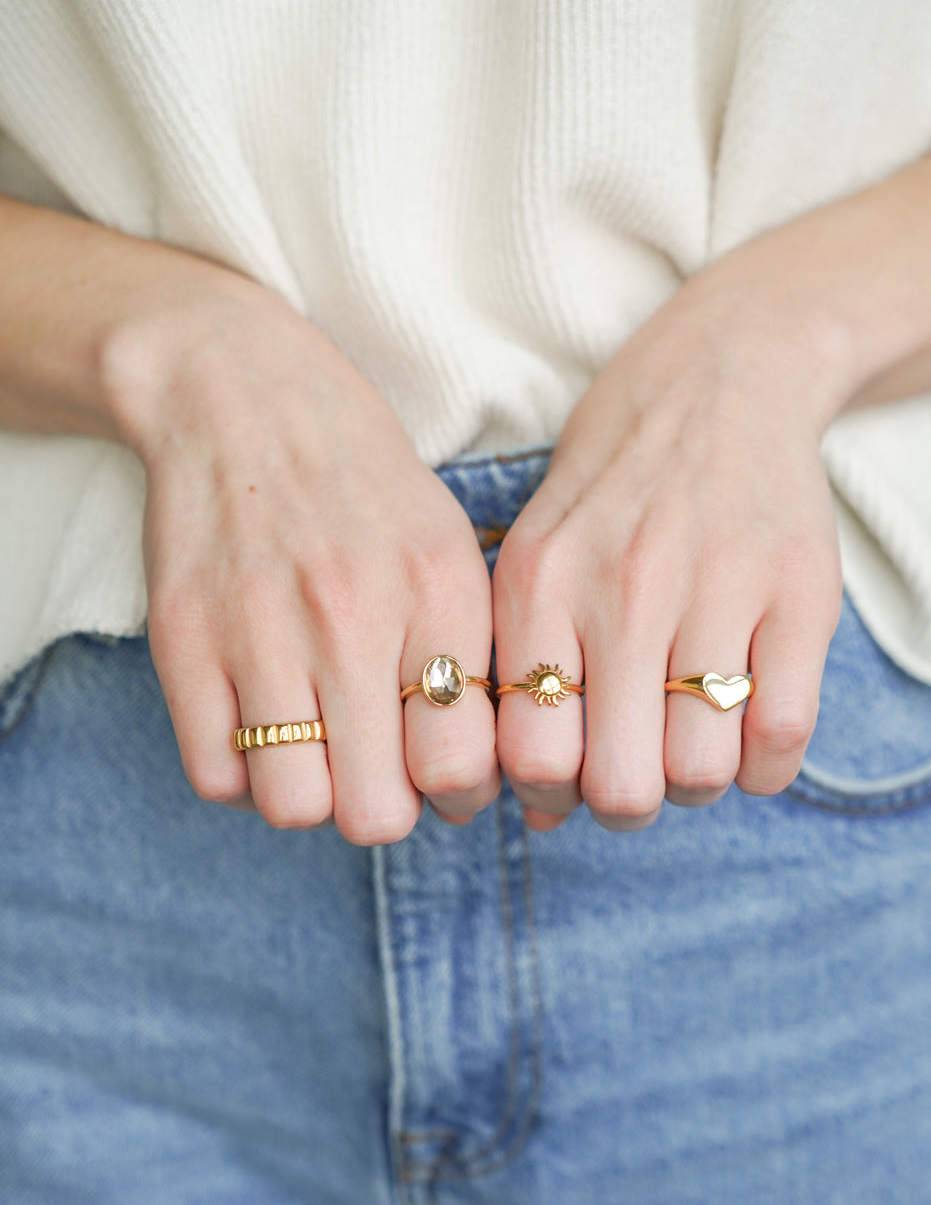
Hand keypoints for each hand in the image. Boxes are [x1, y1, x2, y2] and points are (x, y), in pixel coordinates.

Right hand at [115, 278, 498, 840]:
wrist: (240, 391)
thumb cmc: (362, 483)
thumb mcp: (448, 545)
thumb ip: (470, 654)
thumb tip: (473, 777)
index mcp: (438, 591)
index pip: (462, 767)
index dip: (461, 794)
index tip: (445, 772)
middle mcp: (352, 614)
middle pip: (377, 813)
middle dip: (387, 808)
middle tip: (381, 771)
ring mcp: (260, 628)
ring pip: (295, 808)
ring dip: (313, 799)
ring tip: (320, 752)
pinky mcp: (183, 638)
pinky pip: (216, 778)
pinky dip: (243, 778)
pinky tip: (264, 733)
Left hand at [492, 285, 842, 830]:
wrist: (720, 377)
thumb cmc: (614, 486)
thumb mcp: (541, 553)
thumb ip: (526, 672)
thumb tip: (540, 809)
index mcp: (540, 582)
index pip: (531, 756)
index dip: (550, 795)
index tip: (571, 777)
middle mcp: (621, 587)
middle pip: (620, 785)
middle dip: (626, 805)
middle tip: (636, 776)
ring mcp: (715, 587)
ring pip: (703, 771)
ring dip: (697, 783)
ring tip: (692, 745)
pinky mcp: (799, 590)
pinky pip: (783, 736)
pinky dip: (765, 767)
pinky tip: (748, 739)